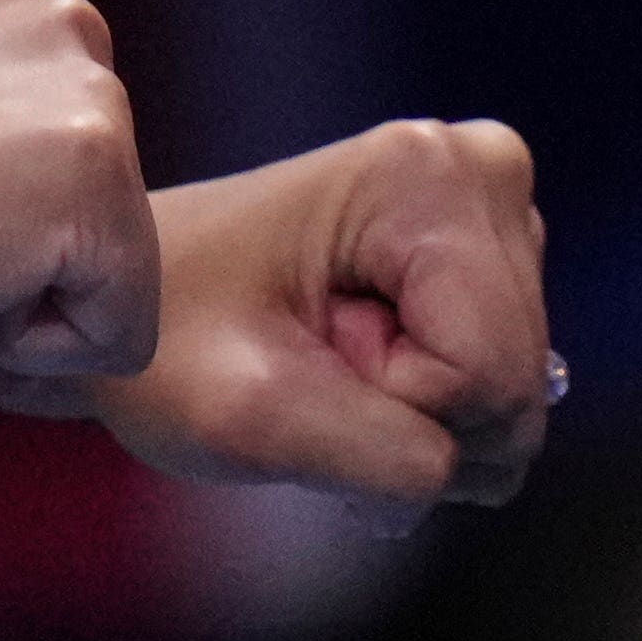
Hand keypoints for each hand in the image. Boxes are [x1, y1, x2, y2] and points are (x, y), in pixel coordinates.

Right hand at [0, 0, 157, 380]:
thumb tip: (14, 214)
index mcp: (17, 20)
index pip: (71, 197)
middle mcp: (66, 37)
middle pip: (104, 243)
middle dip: (2, 279)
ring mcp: (88, 103)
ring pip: (112, 294)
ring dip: (4, 315)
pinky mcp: (92, 182)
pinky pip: (115, 341)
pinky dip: (17, 353)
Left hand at [49, 119, 549, 526]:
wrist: (127, 304)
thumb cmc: (163, 343)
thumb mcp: (246, 414)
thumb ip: (382, 455)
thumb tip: (470, 468)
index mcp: (427, 176)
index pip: (484, 374)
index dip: (393, 405)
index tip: (301, 357)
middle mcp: (481, 172)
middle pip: (514, 382)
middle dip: (412, 412)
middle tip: (310, 365)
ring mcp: (493, 209)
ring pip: (512, 394)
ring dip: (417, 412)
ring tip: (326, 359)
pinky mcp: (491, 253)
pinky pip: (501, 385)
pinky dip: (428, 401)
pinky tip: (356, 358)